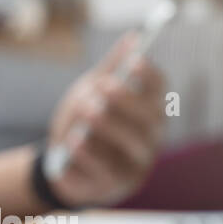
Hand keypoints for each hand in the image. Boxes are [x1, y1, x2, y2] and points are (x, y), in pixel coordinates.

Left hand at [45, 33, 165, 206]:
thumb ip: (111, 68)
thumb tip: (134, 38)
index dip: (149, 75)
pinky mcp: (115, 185)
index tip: (134, 60)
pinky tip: (74, 142)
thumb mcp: (92, 92)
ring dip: (108, 126)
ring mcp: (135, 163)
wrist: (63, 164)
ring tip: (86, 110)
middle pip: (150, 118)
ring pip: (132, 145)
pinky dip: (88, 155)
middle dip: (127, 101)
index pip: (159, 90)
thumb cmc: (85, 123)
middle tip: (103, 86)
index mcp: (147, 110)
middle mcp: (150, 137)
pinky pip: (106, 170)